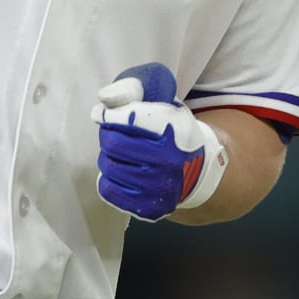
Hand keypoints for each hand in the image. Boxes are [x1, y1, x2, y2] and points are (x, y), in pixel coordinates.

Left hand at [90, 63, 227, 221]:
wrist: (195, 172)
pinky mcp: (147, 206)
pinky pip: (108, 188)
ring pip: (108, 165)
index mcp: (174, 130)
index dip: (109, 114)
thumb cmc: (172, 133)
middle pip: (113, 142)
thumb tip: (106, 97)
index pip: (129, 117)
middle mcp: (168, 160)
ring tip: (120, 153)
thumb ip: (138, 92)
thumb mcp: (165, 105)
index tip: (102, 113)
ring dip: (108, 156)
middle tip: (112, 132)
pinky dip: (109, 178)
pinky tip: (122, 171)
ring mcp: (158, 187)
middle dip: (108, 133)